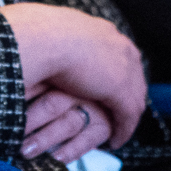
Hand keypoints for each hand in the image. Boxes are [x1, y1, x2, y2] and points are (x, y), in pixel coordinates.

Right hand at [0, 2, 145, 148]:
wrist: (42, 39)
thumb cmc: (36, 34)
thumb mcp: (50, 33)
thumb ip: (56, 40)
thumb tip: (41, 41)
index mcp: (101, 29)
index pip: (116, 53)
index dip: (113, 71)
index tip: (105, 84)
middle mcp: (118, 44)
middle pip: (133, 74)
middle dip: (127, 93)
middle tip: (118, 111)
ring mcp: (124, 67)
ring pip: (134, 96)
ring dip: (126, 115)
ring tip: (118, 130)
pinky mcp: (121, 91)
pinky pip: (128, 116)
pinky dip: (123, 130)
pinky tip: (114, 141)